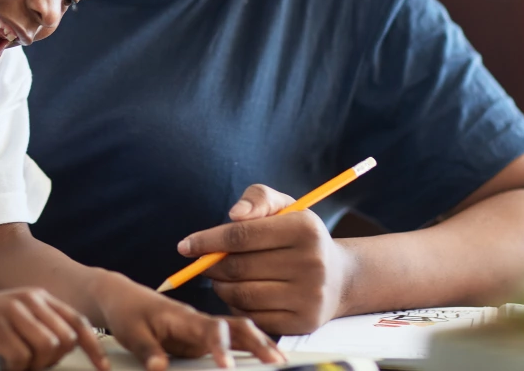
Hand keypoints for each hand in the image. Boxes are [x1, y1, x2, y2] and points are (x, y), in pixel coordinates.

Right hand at [0, 288, 107, 370]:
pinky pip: (21, 357)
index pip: (77, 322)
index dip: (94, 347)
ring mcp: (13, 312)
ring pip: (47, 348)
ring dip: (34, 366)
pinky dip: (15, 369)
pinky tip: (3, 365)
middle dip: (53, 361)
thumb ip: (40, 326)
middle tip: (32, 365)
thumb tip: (65, 349)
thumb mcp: (15, 317)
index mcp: (39, 297)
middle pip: (65, 339)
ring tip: (17, 365)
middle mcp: (29, 300)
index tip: (103, 367)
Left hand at [94, 272, 282, 370]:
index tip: (228, 366)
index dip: (221, 347)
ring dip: (260, 344)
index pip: (209, 330)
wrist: (122, 297)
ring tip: (282, 361)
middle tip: (277, 361)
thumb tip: (160, 368)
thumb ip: (147, 350)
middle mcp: (199, 322)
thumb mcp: (131, 332)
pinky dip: (251, 347)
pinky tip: (267, 356)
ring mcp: (203, 330)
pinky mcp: (203, 339)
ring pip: (239, 333)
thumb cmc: (128, 312)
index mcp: (183, 318)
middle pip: (236, 327)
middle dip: (257, 343)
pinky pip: (232, 341)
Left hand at [176, 185, 353, 335]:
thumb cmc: (299, 236)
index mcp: (305, 229)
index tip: (185, 245)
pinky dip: (237, 305)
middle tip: (204, 262)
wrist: (338, 278)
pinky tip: (239, 293)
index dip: (207, 240)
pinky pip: (253, 316)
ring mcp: (309, 297)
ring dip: (221, 286)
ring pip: (242, 294)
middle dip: (212, 265)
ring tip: (221, 277)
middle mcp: (312, 264)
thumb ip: (257, 199)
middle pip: (238, 267)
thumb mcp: (284, 207)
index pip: (241, 235)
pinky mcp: (303, 323)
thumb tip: (234, 215)